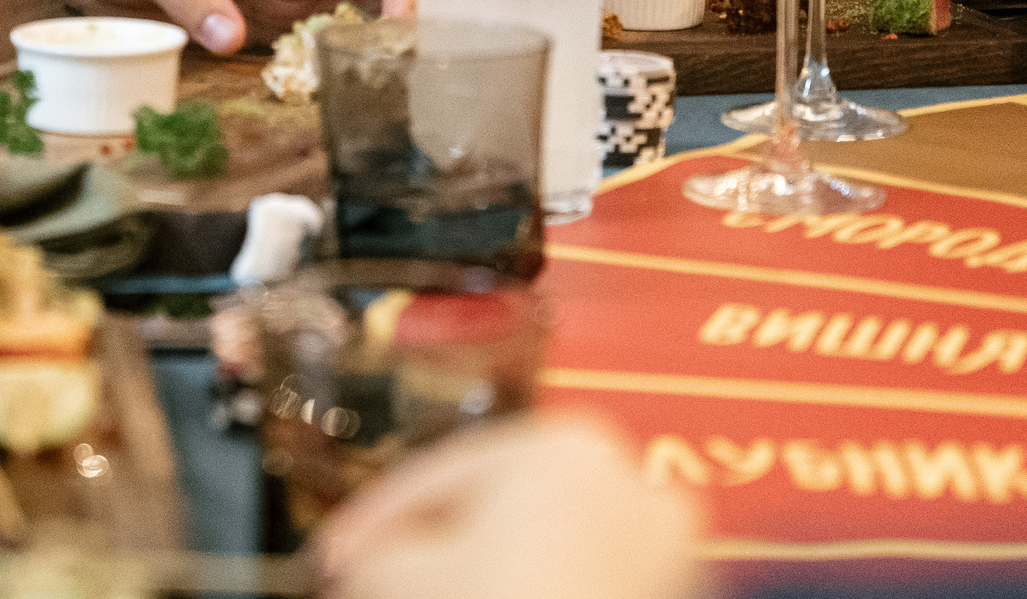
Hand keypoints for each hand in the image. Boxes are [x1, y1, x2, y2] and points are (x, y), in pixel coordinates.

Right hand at [312, 415, 701, 598]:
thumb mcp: (391, 570)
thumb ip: (376, 545)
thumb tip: (375, 553)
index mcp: (566, 443)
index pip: (437, 472)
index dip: (375, 518)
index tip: (345, 550)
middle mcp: (633, 483)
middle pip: (499, 507)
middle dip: (443, 542)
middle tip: (387, 572)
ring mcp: (669, 549)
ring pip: (548, 548)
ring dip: (492, 569)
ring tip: (439, 591)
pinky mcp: (681, 598)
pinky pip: (590, 581)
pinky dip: (545, 590)